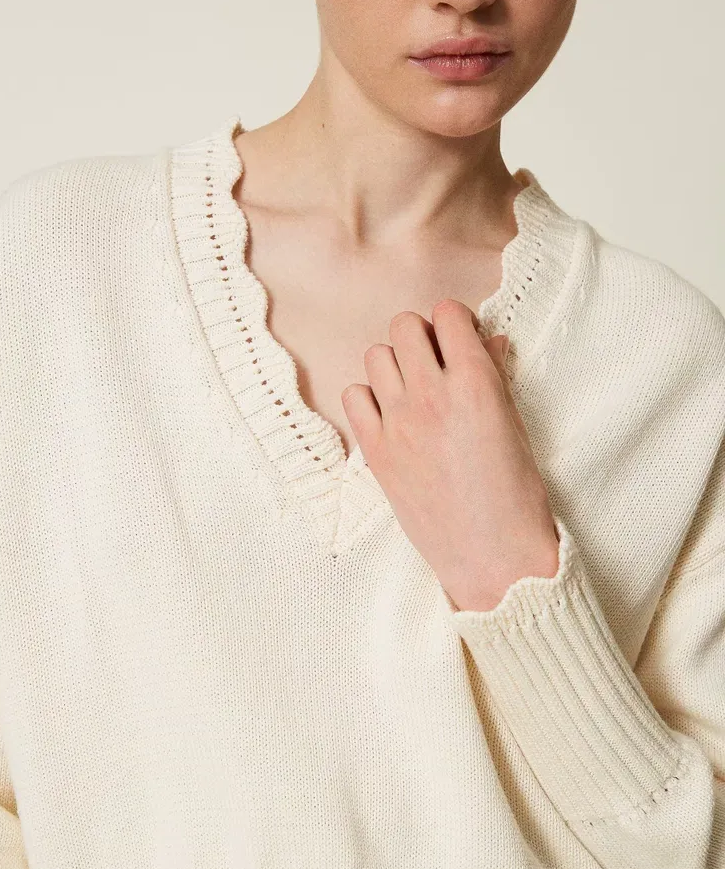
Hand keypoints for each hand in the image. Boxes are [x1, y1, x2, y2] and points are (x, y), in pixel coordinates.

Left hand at [341, 299, 559, 611]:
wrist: (491, 555)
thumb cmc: (516, 494)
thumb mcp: (516, 426)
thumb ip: (494, 376)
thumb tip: (486, 340)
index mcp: (475, 383)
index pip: (447, 314)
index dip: (454, 322)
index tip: (459, 340)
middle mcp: (431, 394)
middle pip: (404, 326)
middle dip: (421, 337)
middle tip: (434, 363)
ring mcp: (398, 422)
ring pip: (375, 355)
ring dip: (394, 364)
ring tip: (411, 389)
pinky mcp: (375, 451)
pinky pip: (353, 396)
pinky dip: (368, 398)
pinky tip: (388, 416)